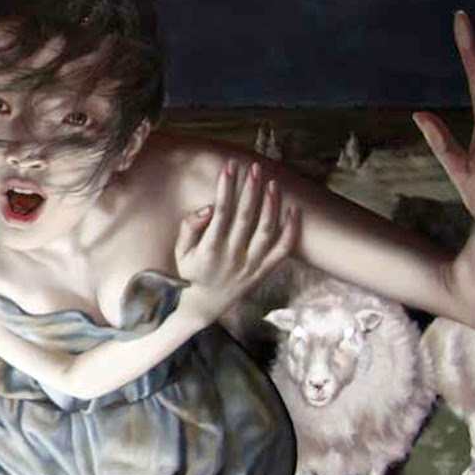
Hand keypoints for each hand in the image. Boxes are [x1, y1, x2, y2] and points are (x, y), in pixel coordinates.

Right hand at [174, 161, 298, 322]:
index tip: (229, 167)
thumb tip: (208, 208)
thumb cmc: (190, 274)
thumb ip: (189, 228)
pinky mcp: (263, 272)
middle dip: (250, 189)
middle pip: (246, 217)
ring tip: (273, 183)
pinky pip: (282, 250)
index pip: (221, 212)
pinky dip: (291, 230)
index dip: (226, 188)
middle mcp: (232, 256)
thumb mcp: (180, 252)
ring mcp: (251, 265)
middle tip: (255, 167)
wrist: (203, 307)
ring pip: (266, 230)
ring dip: (271, 205)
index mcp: (210, 250)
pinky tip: (294, 210)